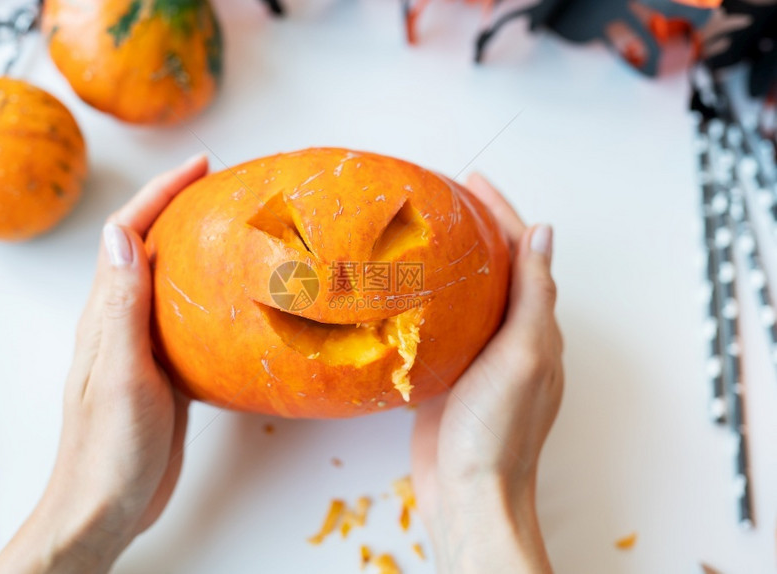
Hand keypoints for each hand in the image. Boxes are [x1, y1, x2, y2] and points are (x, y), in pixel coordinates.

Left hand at [0, 153, 208, 573]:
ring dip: (197, 248)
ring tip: (237, 231)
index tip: (201, 166)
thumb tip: (121, 234)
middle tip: (225, 189)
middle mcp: (121, 321)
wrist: (108, 505)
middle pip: (149, 247)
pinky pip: (187, 319)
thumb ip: (122, 305)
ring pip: (170, 281)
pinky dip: (209, 295)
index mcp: (106, 313)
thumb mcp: (119, 372)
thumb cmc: (110, 447)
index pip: (128, 234)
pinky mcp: (165, 372)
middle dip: (181, 208)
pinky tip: (236, 301)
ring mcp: (143, 347)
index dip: (160, 193)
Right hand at [411, 173, 562, 573]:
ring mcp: (479, 357)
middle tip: (441, 198)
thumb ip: (534, 294)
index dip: (500, 213)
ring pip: (467, 295)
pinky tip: (405, 290)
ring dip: (450, 261)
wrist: (468, 491)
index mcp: (536, 327)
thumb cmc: (500, 430)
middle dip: (474, 229)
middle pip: (494, 268)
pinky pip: (442, 325)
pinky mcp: (450, 375)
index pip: (522, 253)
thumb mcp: (523, 354)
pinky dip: (428, 299)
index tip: (472, 181)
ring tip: (421, 232)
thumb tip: (542, 233)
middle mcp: (511, 337)